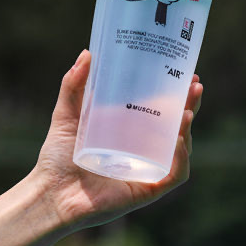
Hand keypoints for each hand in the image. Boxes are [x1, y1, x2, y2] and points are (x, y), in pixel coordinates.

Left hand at [32, 49, 202, 231]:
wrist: (50, 193)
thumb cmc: (57, 156)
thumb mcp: (67, 113)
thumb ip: (73, 84)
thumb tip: (87, 53)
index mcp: (129, 129)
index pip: (161, 108)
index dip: (176, 91)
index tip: (187, 73)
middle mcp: (142, 147)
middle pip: (176, 124)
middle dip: (190, 104)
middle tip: (195, 86)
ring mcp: (147, 168)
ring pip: (180, 147)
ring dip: (188, 129)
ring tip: (187, 112)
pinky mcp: (147, 188)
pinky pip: (174, 175)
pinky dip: (181, 160)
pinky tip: (179, 142)